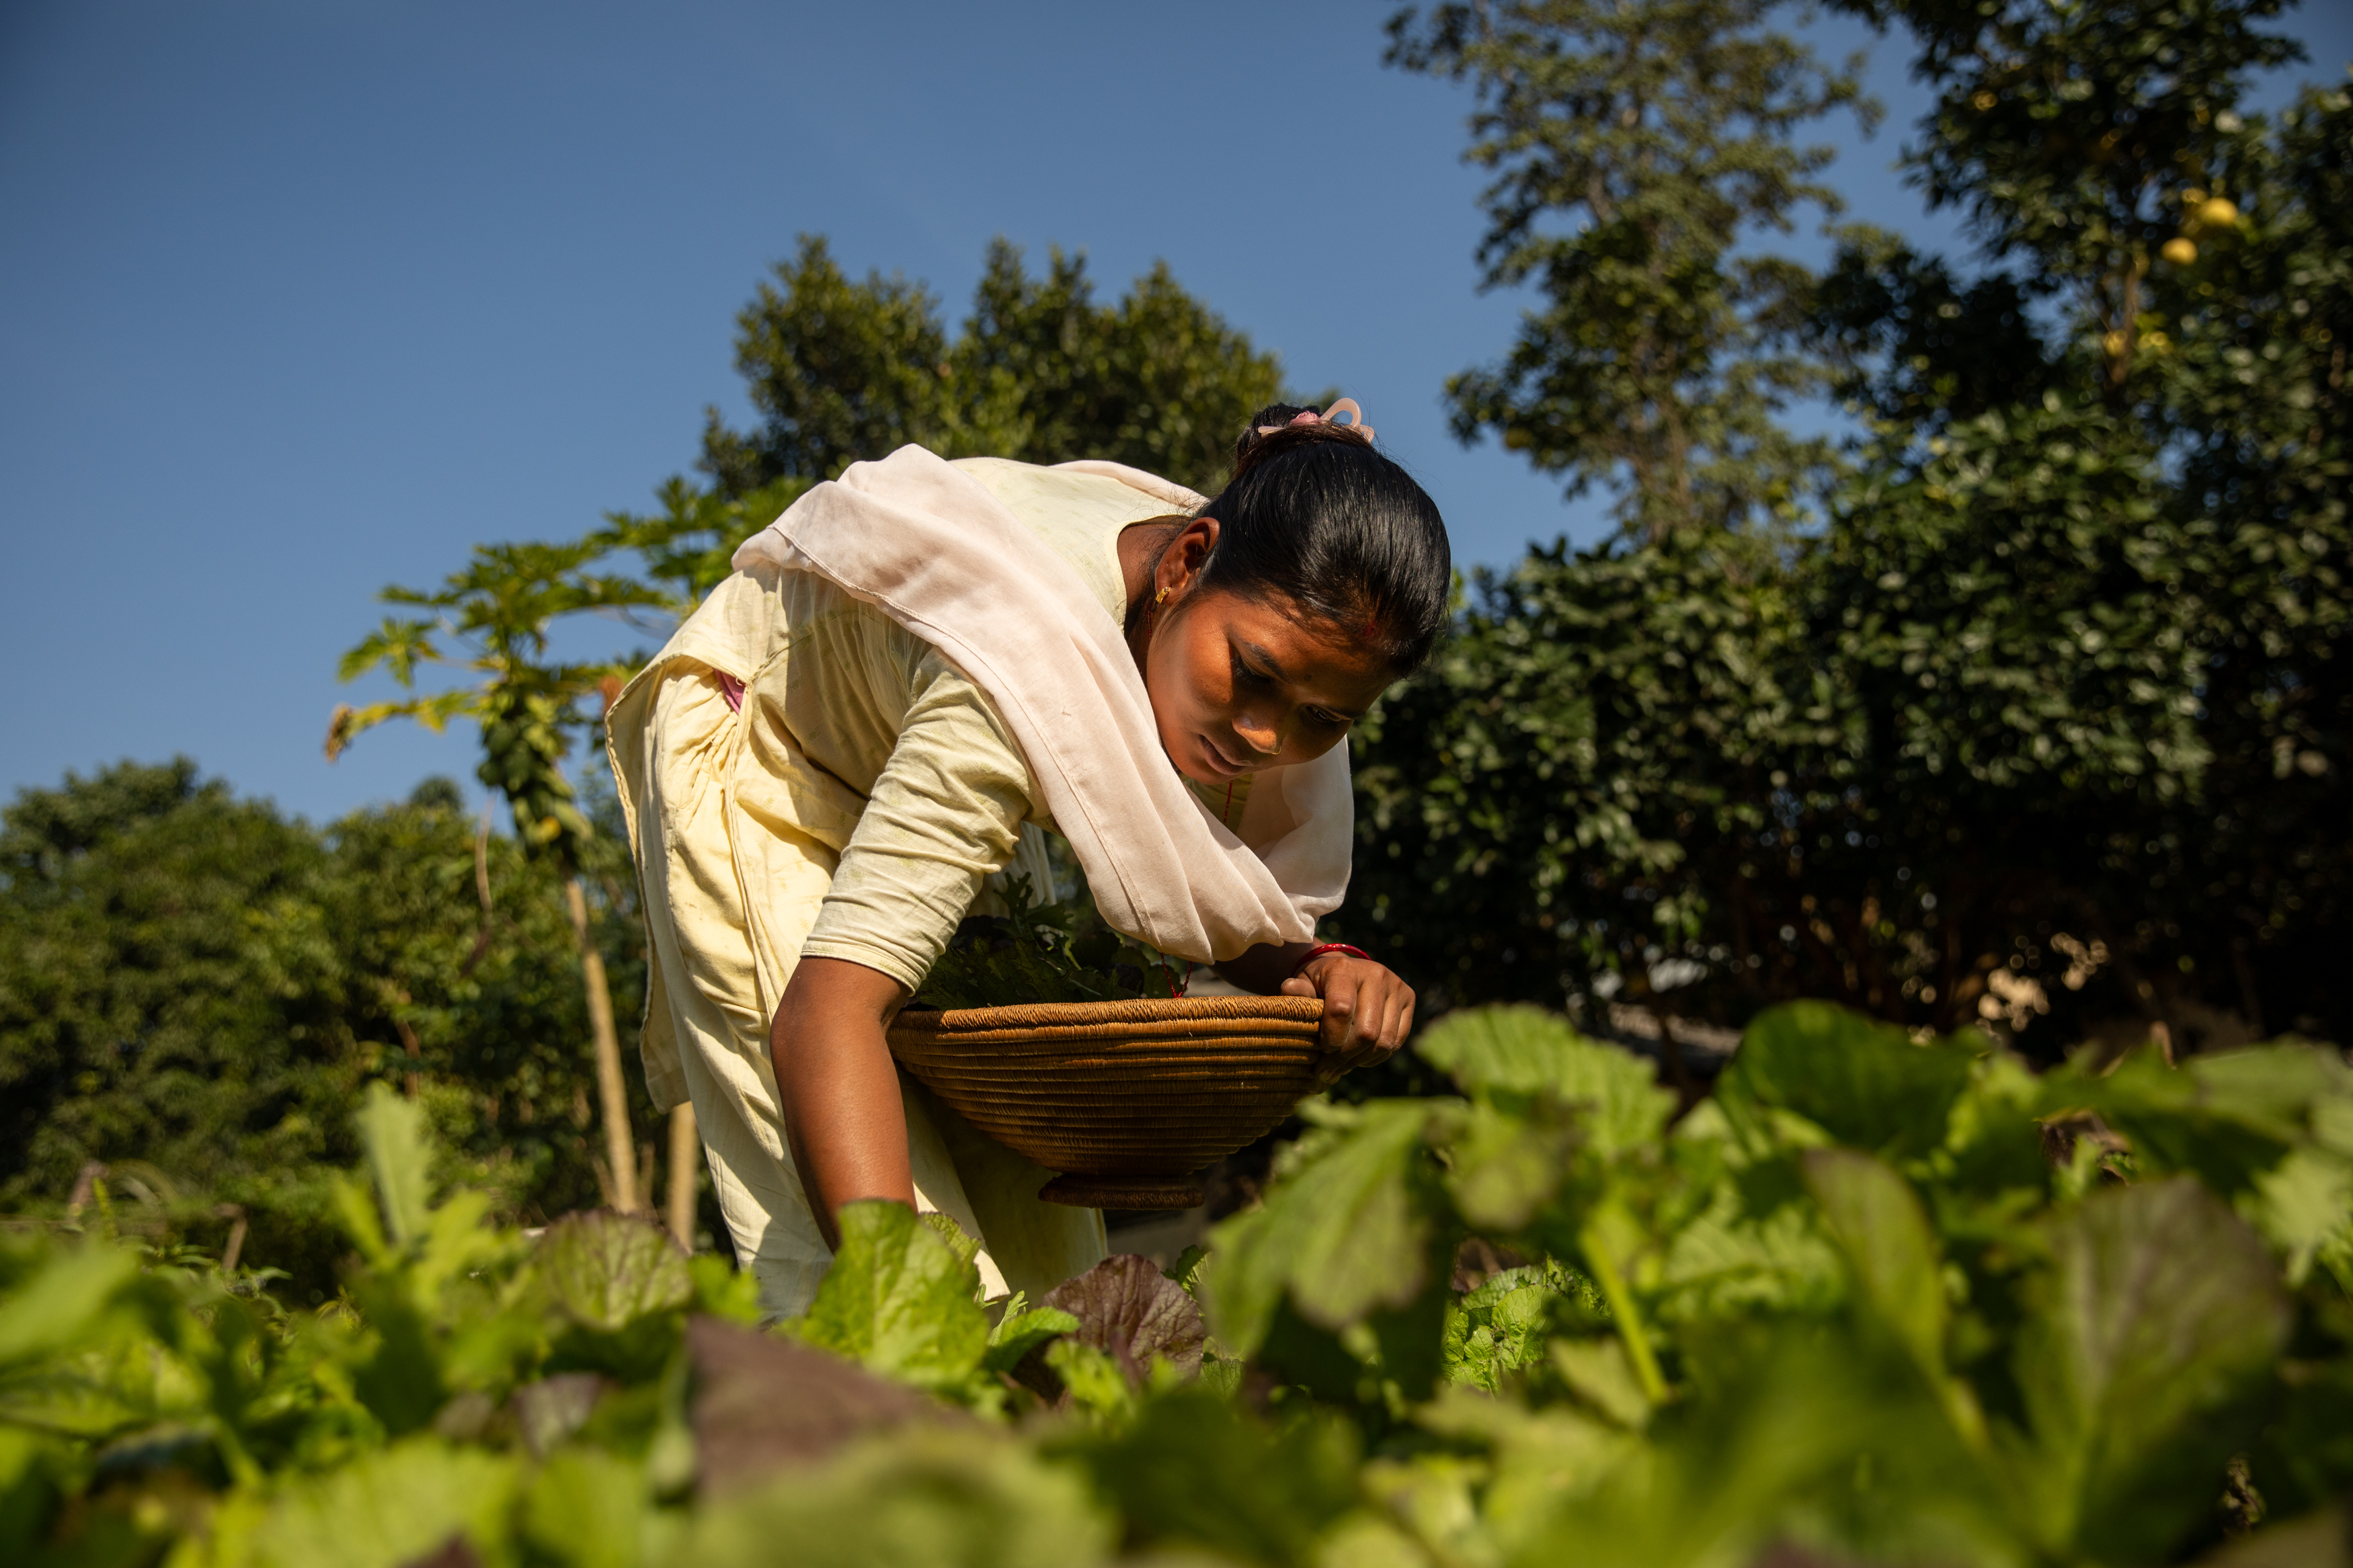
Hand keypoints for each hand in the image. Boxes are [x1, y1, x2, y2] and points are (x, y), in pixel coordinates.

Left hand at [1280, 954, 1415, 1082]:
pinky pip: (1396, 1041)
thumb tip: (1288, 990)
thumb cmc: (1319, 983)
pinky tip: (1359, 1057)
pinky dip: (1376, 1056)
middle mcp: (1375, 974)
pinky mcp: (1409, 998)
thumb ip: (1297, 991)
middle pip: (1366, 1032)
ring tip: (1342, 1067)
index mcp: (1344, 969)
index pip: (1341, 1010)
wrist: (1346, 971)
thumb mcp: (1303, 984)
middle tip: (1327, 1072)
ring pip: (1384, 1041)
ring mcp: (1396, 986)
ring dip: (1360, 1061)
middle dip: (1344, 1058)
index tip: (1321, 1050)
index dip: (1331, 1038)